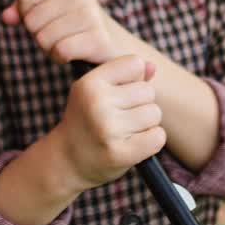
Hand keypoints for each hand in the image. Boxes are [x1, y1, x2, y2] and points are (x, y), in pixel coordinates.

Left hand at [2, 0, 127, 65]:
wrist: (120, 51)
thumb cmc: (79, 32)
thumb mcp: (52, 14)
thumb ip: (24, 11)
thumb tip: (6, 17)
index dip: (26, 13)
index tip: (45, 20)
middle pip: (31, 19)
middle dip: (39, 35)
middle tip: (60, 37)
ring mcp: (91, 15)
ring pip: (43, 38)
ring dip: (50, 49)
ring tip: (69, 45)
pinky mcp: (97, 39)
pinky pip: (59, 51)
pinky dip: (61, 58)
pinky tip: (74, 55)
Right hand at [51, 55, 165, 190]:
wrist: (66, 161)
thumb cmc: (87, 120)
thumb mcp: (96, 91)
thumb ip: (125, 75)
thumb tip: (152, 66)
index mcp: (90, 83)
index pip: (135, 64)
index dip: (133, 78)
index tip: (119, 92)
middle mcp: (97, 103)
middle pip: (148, 91)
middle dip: (140, 103)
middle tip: (119, 117)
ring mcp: (108, 129)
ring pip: (155, 114)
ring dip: (146, 123)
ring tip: (124, 130)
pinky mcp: (121, 153)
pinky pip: (158, 137)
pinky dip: (151, 140)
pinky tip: (134, 143)